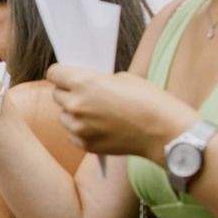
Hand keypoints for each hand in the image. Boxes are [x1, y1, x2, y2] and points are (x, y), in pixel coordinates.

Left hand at [47, 65, 195, 158]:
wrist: (163, 131)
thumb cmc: (148, 100)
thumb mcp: (121, 78)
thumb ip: (96, 81)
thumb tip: (82, 85)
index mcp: (85, 82)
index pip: (54, 73)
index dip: (60, 73)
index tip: (65, 76)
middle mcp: (77, 105)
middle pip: (57, 95)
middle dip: (68, 93)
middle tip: (85, 94)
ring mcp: (79, 127)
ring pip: (63, 116)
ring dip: (74, 113)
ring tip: (95, 113)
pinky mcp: (85, 144)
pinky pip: (72, 134)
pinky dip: (81, 130)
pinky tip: (99, 127)